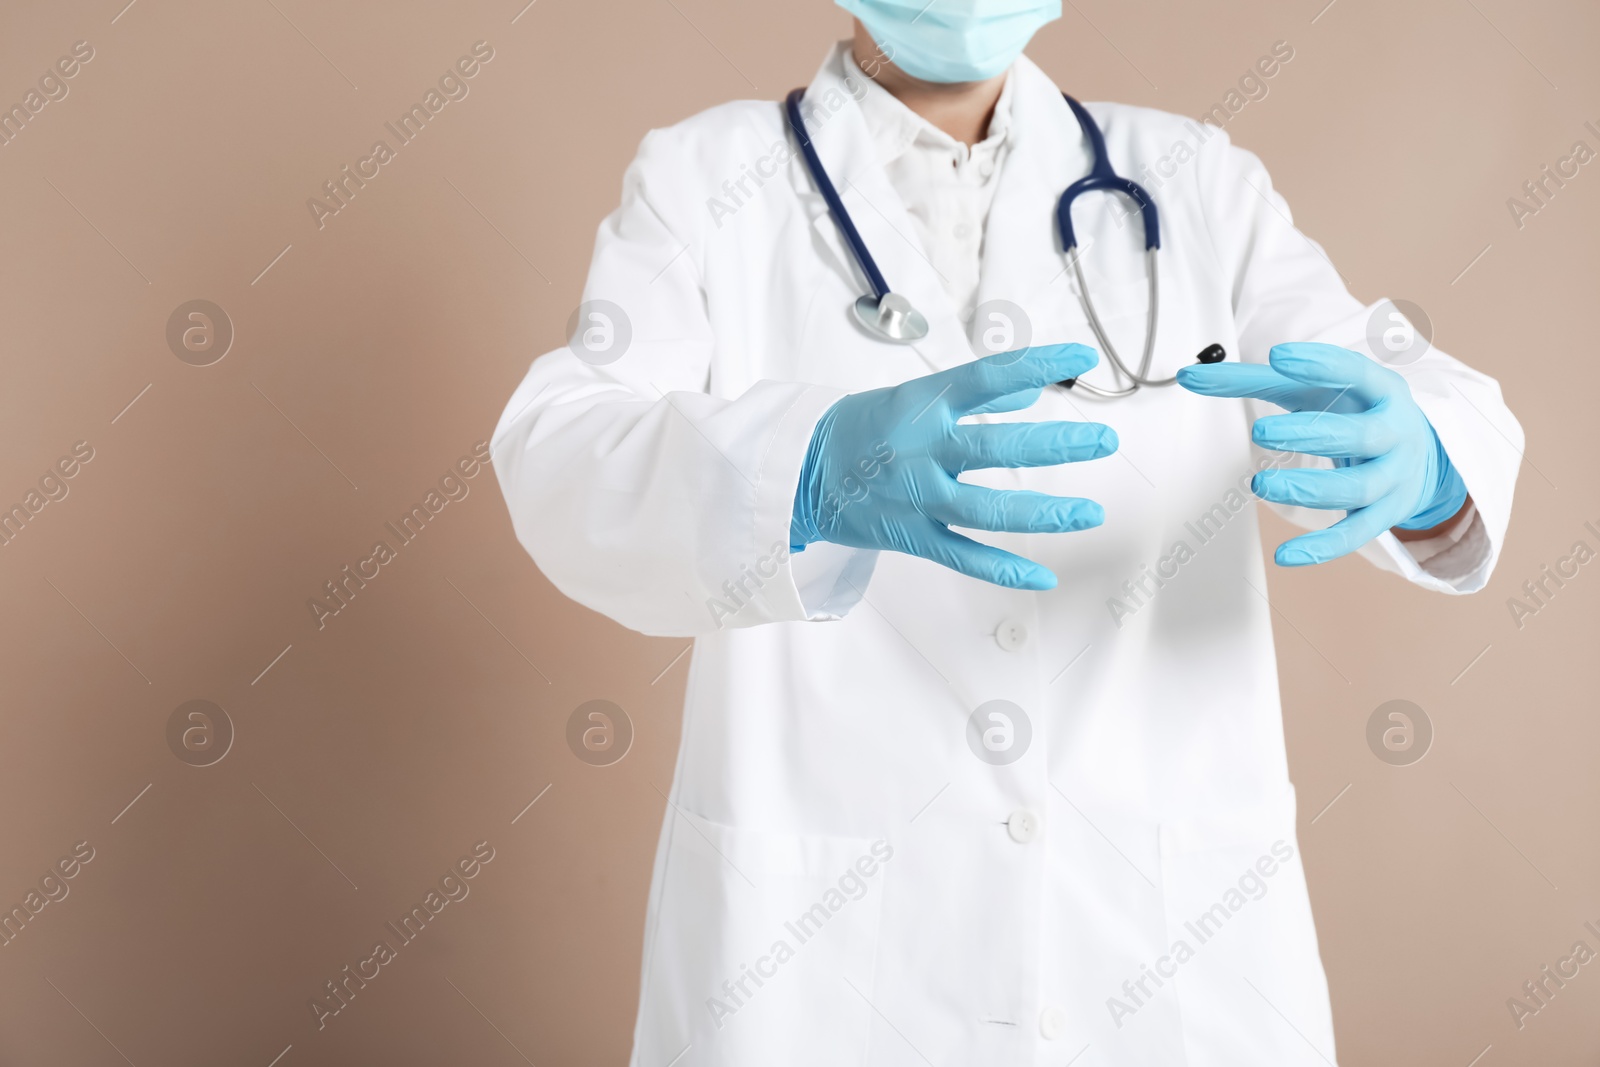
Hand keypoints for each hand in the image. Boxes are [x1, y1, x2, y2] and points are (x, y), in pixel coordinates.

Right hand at [790, 344, 1116, 589]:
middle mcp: (920, 450)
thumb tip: (1029, 391)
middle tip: (1104, 441)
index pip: (988, 377)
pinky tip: (1041, 576)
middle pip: (999, 449)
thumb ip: (973, 395)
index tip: (1080, 357)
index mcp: (920, 406)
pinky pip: (962, 557)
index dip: (1038, 365)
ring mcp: (915, 498)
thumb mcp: (911, 397)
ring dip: (1044, 513)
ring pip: (987, 510)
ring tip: (1089, 512)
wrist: (799, 474)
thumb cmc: (859, 429)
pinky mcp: (910, 536)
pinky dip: (1002, 570)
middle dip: (1058, 445)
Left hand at [1177, 342, 1466, 566]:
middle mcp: (1394, 432)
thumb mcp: (1310, 390)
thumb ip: (1251, 380)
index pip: (1357, 372)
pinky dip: (1321, 549)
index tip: (1277, 356)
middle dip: (1312, 434)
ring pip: (1358, 489)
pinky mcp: (1384, 515)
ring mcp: (1393, 477)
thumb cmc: (1350, 411)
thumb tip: (1188, 374)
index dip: (1321, 365)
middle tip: (1261, 433)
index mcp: (1380, 391)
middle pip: (1360, 435)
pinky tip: (1285, 555)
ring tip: (1262, 485)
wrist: (1417, 454)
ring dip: (1311, 489)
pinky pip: (1354, 536)